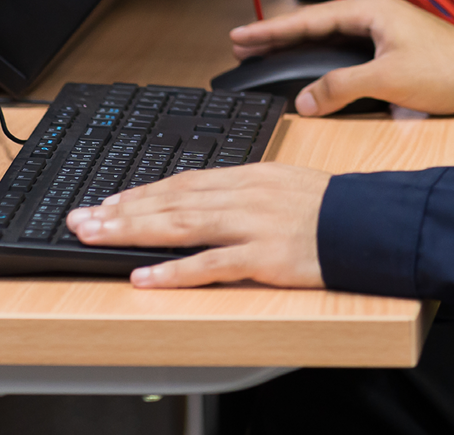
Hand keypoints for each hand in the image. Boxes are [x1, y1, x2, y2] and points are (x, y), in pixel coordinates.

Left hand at [67, 162, 328, 288]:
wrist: (370, 223)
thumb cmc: (333, 209)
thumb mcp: (286, 185)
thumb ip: (246, 192)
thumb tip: (205, 201)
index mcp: (250, 175)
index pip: (183, 181)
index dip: (141, 191)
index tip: (108, 200)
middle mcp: (245, 194)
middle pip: (171, 200)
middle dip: (122, 209)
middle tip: (83, 218)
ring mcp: (253, 224)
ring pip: (181, 224)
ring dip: (133, 231)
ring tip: (97, 237)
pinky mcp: (264, 255)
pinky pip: (211, 264)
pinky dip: (174, 272)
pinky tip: (145, 278)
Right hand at [230, 0, 453, 137]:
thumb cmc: (451, 72)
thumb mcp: (388, 80)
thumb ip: (342, 87)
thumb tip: (305, 99)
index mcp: (372, 9)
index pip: (308, 19)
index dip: (271, 30)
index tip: (239, 36)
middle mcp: (378, 14)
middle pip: (316, 25)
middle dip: (279, 36)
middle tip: (242, 45)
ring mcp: (389, 32)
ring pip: (333, 39)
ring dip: (302, 49)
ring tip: (269, 56)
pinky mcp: (398, 50)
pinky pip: (350, 52)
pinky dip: (325, 61)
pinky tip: (315, 72)